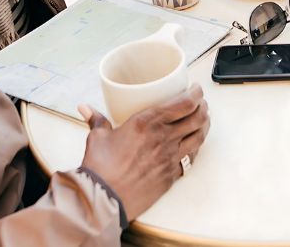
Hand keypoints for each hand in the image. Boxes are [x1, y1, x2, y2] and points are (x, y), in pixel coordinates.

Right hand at [78, 85, 209, 220]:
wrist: (104, 198)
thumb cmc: (101, 168)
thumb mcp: (98, 137)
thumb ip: (97, 120)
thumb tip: (85, 108)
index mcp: (147, 122)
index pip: (184, 103)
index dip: (196, 94)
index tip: (196, 89)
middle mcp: (164, 138)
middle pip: (197, 118)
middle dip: (203, 107)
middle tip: (201, 103)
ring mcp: (170, 158)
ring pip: (199, 137)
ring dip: (204, 126)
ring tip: (203, 120)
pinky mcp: (171, 175)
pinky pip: (191, 158)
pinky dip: (195, 147)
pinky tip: (192, 144)